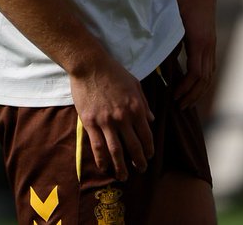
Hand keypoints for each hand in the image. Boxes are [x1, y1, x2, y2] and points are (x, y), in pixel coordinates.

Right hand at [70, 57, 154, 181]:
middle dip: (139, 162)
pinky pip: (97, 146)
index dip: (149, 149)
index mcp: (135, 107)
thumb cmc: (114, 72)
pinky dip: (102, 160)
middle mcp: (123, 117)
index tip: (149, 156)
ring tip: (123, 176)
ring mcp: (106, 121)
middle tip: (140, 170)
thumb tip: (152, 119)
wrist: (90, 64)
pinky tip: (104, 168)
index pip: (146, 135)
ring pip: (116, 151)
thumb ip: (144, 104)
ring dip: (121, 167)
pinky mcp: (90, 122)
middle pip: (133, 147)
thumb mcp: (135, 84)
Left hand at [174, 0, 216, 108]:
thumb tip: (160, 61)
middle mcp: (208, 45)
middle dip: (192, 95)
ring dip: (198, 90)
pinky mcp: (210, 41)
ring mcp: (211, 43)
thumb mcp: (172, 18)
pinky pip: (210, 66)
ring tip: (186, 101)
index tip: (174, 96)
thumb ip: (168, 39)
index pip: (196, 74)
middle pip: (204, 79)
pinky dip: (202, 80)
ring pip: (209, 75)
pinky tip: (193, 85)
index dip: (186, 88)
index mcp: (198, 41)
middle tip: (179, 106)